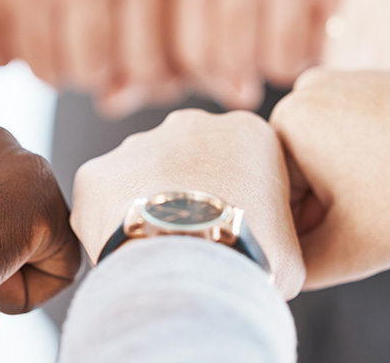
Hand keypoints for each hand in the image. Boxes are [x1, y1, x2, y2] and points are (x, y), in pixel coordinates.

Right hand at [0, 0, 179, 116]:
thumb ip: (155, 54)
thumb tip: (114, 101)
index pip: (148, 66)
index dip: (135, 74)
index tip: (125, 54)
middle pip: (93, 72)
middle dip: (89, 71)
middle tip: (82, 44)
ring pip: (48, 73)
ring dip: (50, 67)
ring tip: (51, 34)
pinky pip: (5, 60)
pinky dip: (11, 55)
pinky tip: (18, 25)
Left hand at [71, 109, 304, 298]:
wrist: (192, 265)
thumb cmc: (248, 256)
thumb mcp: (291, 248)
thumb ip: (276, 232)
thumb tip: (265, 252)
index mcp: (245, 132)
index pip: (239, 161)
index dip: (236, 199)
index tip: (231, 230)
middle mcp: (189, 124)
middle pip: (187, 159)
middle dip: (187, 193)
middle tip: (190, 238)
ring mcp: (139, 143)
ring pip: (141, 176)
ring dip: (146, 205)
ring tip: (157, 249)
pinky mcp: (98, 170)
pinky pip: (103, 198)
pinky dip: (109, 223)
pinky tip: (126, 250)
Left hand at [172, 0, 389, 108]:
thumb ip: (207, 49)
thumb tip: (239, 95)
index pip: (193, 52)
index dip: (217, 73)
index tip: (241, 56)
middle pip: (231, 60)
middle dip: (254, 67)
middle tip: (276, 38)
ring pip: (277, 62)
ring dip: (292, 61)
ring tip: (302, 27)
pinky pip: (323, 53)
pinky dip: (328, 51)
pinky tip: (332, 21)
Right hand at [270, 69, 389, 289]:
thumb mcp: (352, 248)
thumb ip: (301, 267)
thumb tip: (281, 267)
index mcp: (285, 121)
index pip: (271, 196)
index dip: (302, 232)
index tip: (339, 243)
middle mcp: (308, 91)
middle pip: (296, 173)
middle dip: (325, 208)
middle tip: (369, 226)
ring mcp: (343, 81)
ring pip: (324, 156)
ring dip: (346, 188)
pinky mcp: (375, 82)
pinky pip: (351, 134)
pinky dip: (369, 162)